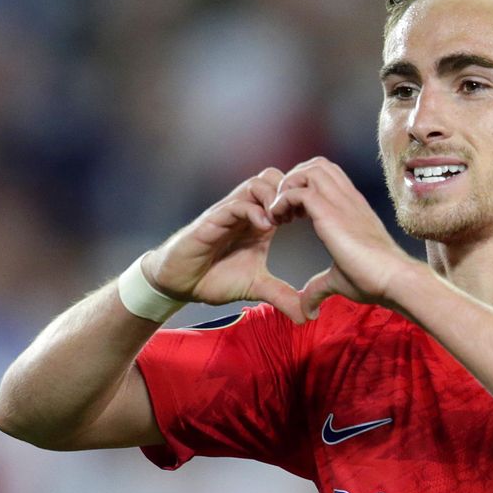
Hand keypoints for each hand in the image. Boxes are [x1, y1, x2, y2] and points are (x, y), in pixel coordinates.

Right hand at [144, 168, 306, 322]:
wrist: (178, 283)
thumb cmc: (214, 278)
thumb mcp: (256, 287)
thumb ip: (281, 296)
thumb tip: (305, 316)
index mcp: (260, 221)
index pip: (285, 191)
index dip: (303, 200)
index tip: (314, 220)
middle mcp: (246, 211)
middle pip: (275, 177)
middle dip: (291, 191)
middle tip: (301, 216)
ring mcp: (229, 212)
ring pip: (258, 182)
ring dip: (275, 198)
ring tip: (284, 221)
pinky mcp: (212, 220)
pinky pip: (236, 203)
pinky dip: (254, 210)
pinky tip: (266, 227)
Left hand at [267, 157, 417, 318]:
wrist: (393, 279)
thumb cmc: (373, 280)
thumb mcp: (339, 280)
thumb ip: (319, 287)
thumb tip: (307, 309)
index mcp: (351, 208)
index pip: (326, 177)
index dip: (304, 188)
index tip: (292, 215)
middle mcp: (347, 199)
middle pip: (316, 165)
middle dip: (294, 180)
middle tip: (283, 209)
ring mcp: (340, 202)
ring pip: (308, 169)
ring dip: (287, 186)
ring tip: (279, 212)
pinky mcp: (330, 212)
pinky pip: (298, 190)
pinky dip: (282, 200)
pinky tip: (278, 220)